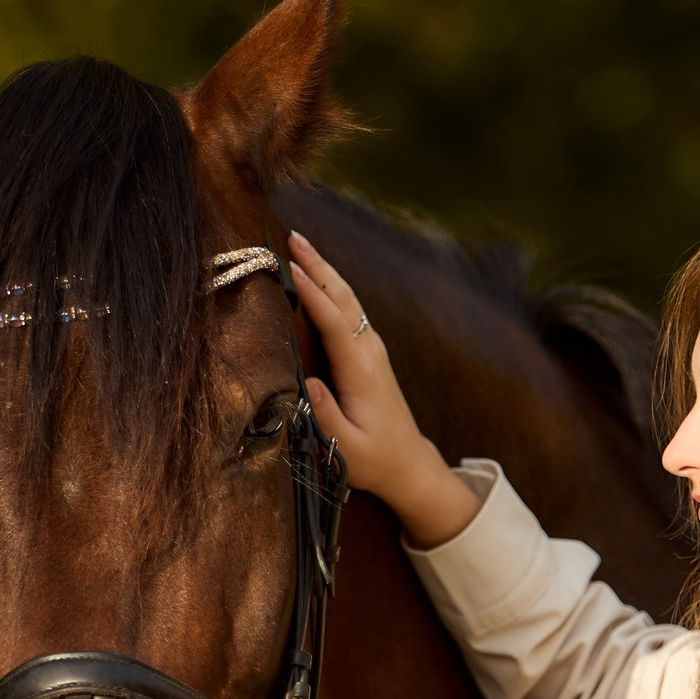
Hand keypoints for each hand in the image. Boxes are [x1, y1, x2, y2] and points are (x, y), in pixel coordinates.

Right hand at [288, 232, 483, 547]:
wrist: (408, 462)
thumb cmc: (374, 459)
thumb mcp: (346, 447)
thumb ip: (326, 416)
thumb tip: (310, 383)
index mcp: (362, 372)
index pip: (335, 323)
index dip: (313, 294)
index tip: (291, 267)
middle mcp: (370, 352)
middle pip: (344, 299)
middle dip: (319, 265)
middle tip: (293, 236)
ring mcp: (373, 348)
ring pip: (348, 299)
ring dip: (325, 269)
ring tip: (301, 244)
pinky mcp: (370, 351)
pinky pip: (349, 309)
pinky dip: (331, 286)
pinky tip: (318, 274)